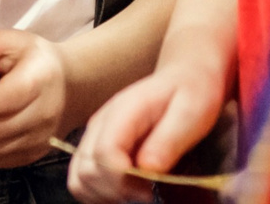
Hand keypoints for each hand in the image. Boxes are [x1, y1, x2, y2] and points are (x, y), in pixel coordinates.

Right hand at [66, 63, 227, 200]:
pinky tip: (125, 191)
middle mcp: (100, 124)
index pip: (105, 154)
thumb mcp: (191, 112)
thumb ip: (169, 140)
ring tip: (135, 194)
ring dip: (104, 196)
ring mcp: (95, 136)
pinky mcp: (95, 149)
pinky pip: (82, 181)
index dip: (124, 180)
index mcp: (122, 112)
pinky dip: (100, 194)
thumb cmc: (190, 93)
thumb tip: (148, 170)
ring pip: (79, 180)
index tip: (150, 190)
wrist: (184, 78)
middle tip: (147, 194)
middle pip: (87, 171)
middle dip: (116, 191)